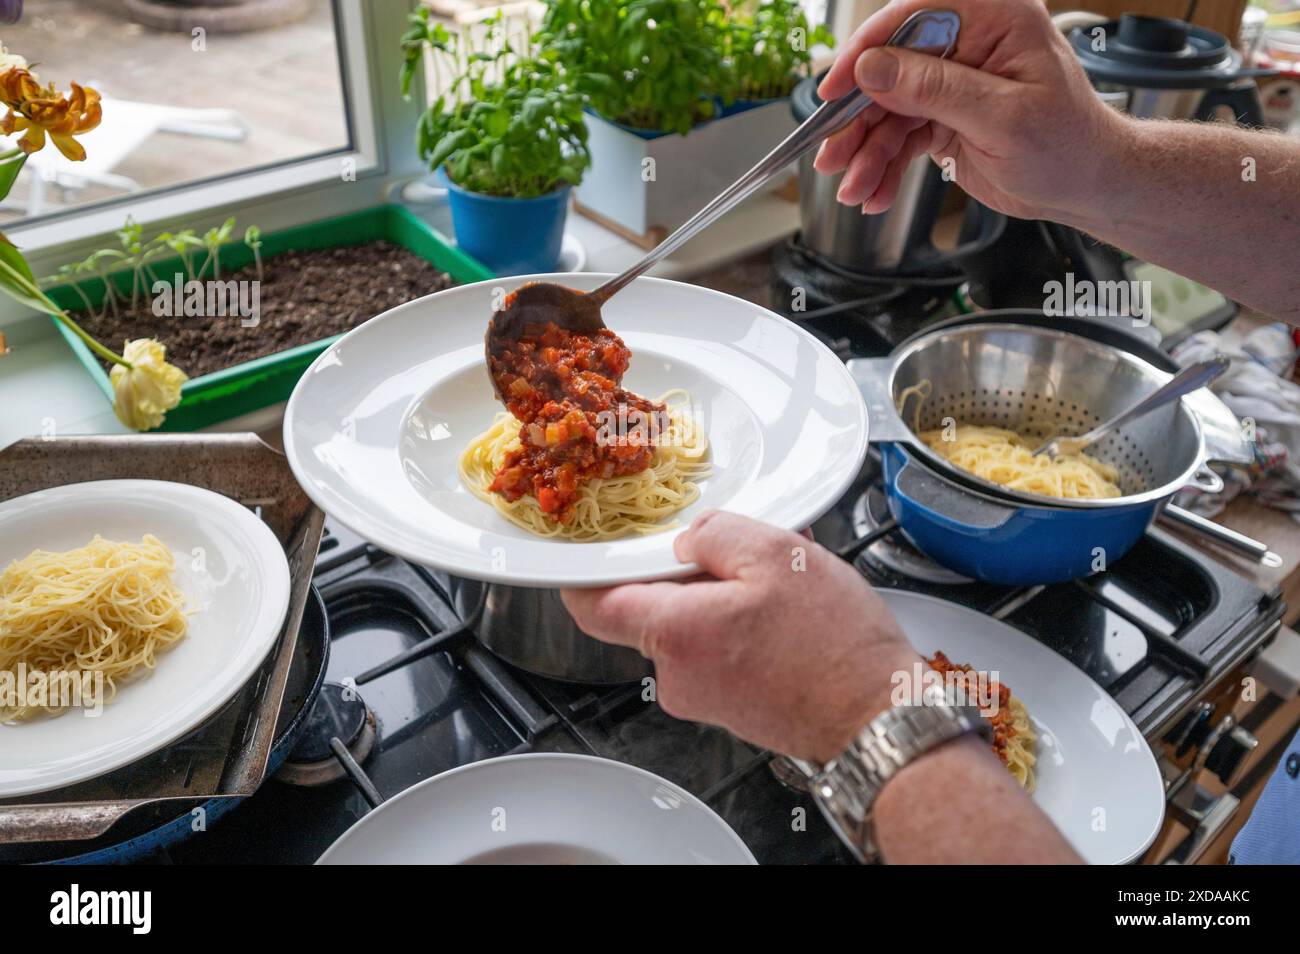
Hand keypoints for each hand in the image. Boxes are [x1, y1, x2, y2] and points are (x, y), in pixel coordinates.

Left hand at [561, 512, 920, 762]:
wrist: (880, 718)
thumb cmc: (835, 647)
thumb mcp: (777, 555)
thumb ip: (716, 534)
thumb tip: (689, 540)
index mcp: (676, 634)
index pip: (593, 605)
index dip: (584, 573)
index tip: (587, 551)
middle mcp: (679, 676)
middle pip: (653, 609)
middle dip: (691, 574)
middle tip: (740, 552)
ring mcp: (704, 698)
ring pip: (694, 628)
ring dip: (728, 597)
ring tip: (783, 583)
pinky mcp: (732, 708)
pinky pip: (721, 651)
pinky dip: (745, 625)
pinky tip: (790, 612)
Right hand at [814, 0, 1124, 224]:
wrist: (1088, 187)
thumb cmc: (1070, 145)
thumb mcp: (1002, 117)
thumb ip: (935, 90)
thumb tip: (874, 67)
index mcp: (994, 18)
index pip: (913, 18)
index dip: (867, 50)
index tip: (836, 88)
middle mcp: (968, 44)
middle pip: (890, 69)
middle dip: (858, 119)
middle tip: (833, 155)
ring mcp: (953, 82)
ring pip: (888, 110)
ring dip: (867, 153)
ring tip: (855, 189)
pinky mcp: (944, 117)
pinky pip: (900, 138)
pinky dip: (884, 168)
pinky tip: (875, 193)